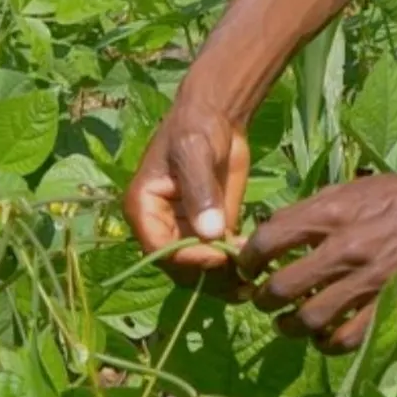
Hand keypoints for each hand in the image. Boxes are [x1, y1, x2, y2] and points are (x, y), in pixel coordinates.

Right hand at [124, 98, 251, 298]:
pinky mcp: (208, 231)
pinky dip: (233, 268)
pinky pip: (216, 259)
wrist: (218, 118)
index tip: (220, 255)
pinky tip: (253, 267)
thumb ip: (201, 190)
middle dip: (208, 273)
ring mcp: (184, 231)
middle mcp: (159, 227)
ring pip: (198, 270)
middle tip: (241, 273)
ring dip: (222, 279)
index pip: (160, 249)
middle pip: (178, 267)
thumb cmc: (197, 128)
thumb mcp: (195, 152)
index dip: (188, 258)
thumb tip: (210, 233)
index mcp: (143, 208)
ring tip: (249, 278)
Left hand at [241, 169, 396, 353]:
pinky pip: (346, 338)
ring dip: (290, 326)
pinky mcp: (391, 305)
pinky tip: (323, 336)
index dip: (248, 259)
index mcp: (331, 213)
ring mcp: (368, 280)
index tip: (247, 267)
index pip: (269, 240)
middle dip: (263, 298)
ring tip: (288, 323)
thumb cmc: (395, 195)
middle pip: (282, 287)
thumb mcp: (347, 191)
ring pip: (310, 319)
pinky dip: (326, 343)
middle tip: (264, 299)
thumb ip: (309, 213)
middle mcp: (345, 247)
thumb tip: (268, 236)